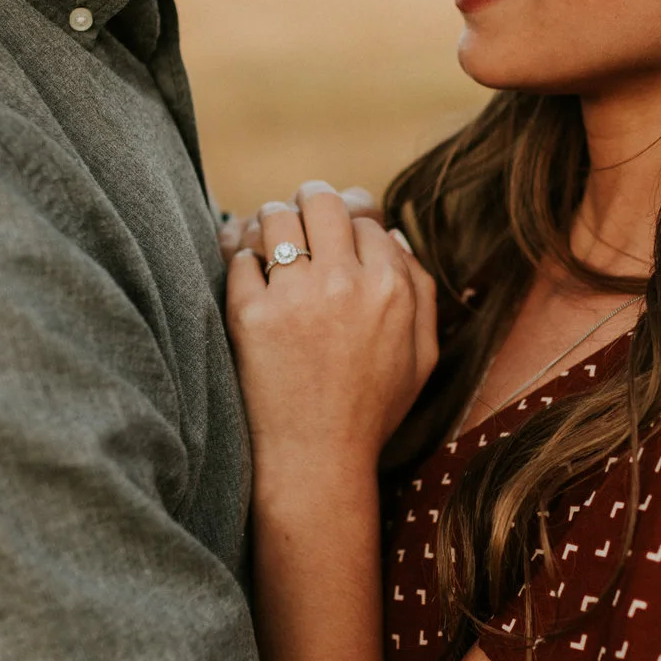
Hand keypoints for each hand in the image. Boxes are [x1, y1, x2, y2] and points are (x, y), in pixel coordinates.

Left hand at [226, 180, 437, 484]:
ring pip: (276, 217)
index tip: (335, 235)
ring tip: (266, 237)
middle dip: (308, 202)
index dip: (348, 221)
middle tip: (297, 215)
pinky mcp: (251, 315)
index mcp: (391, 287)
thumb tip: (394, 234)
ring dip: (270, 221)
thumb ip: (421, 291)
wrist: (317, 460)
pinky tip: (247, 273)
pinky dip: (240, 258)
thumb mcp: (422, 356)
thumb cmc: (370, 411)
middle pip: (321, 200)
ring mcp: (296, 296)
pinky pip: (239, 257)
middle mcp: (346, 282)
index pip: (365, 218)